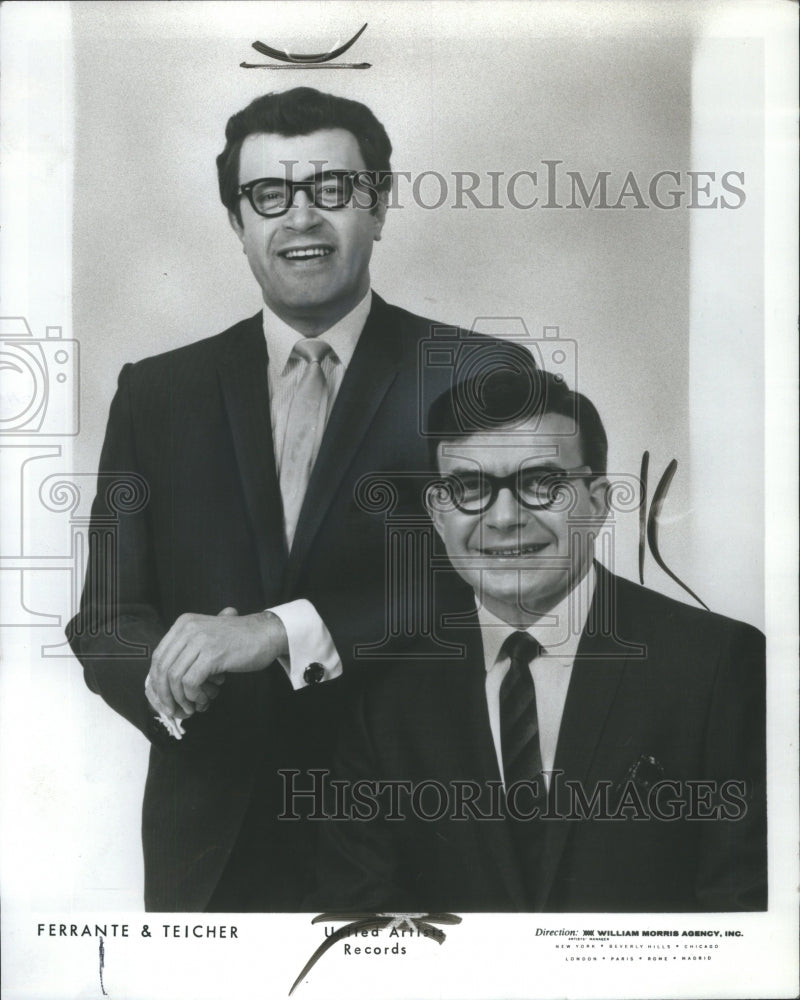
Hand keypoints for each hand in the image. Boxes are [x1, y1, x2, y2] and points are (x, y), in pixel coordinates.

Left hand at [145, 606, 287, 718]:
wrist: (266, 634)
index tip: (164, 699)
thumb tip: (166, 682)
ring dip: (181, 698)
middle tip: (173, 710)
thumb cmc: (239, 640)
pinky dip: (194, 696)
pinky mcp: (212, 654)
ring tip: (192, 707)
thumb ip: (187, 651)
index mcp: (184, 623)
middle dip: (165, 694)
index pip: (158, 656)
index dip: (157, 681)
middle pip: (163, 668)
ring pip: (175, 677)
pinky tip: (203, 700)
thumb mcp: (207, 637)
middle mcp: (188, 628)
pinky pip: (191, 682)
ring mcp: (200, 640)